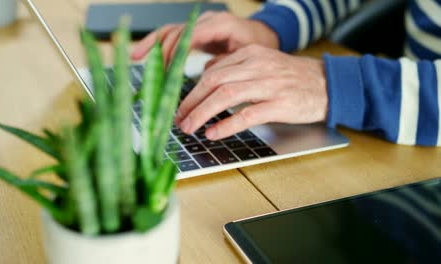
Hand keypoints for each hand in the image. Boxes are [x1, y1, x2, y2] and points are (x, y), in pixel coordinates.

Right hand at [131, 12, 278, 64]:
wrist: (262, 34)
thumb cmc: (258, 45)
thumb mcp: (247, 55)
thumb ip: (228, 63)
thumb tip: (207, 74)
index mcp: (220, 24)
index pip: (191, 36)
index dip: (177, 53)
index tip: (168, 72)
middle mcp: (206, 20)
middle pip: (177, 32)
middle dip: (163, 54)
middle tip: (155, 76)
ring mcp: (199, 25)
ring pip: (170, 30)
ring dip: (153, 44)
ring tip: (136, 57)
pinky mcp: (195, 32)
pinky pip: (172, 35)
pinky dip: (157, 44)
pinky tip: (142, 53)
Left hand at [175, 44, 327, 140]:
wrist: (328, 84)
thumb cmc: (294, 77)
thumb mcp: (264, 62)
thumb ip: (237, 66)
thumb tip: (209, 72)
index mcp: (251, 54)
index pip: (212, 71)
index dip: (192, 90)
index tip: (181, 105)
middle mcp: (257, 66)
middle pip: (213, 81)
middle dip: (191, 102)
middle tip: (179, 118)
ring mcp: (268, 84)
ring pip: (225, 95)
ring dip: (202, 113)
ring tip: (189, 127)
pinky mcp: (279, 104)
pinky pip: (246, 114)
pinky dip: (226, 125)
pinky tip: (213, 133)